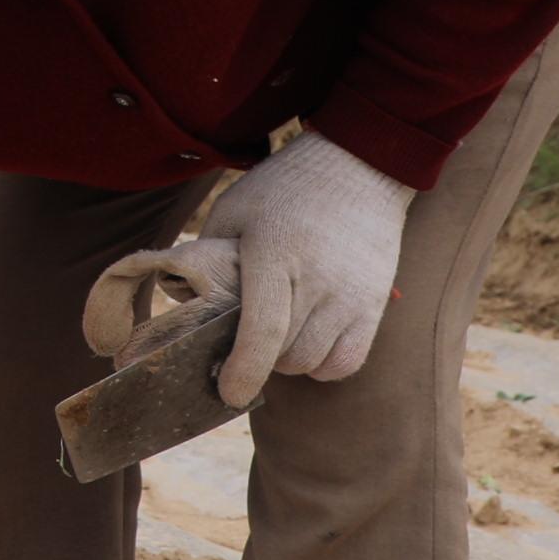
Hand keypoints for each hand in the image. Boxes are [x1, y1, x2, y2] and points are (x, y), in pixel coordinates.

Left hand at [177, 129, 415, 407]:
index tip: (227, 393)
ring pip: (313, 362)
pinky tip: (308, 341)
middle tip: (242, 340)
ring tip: (276, 334)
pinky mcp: (375, 304)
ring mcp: (351, 295)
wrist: (358, 166)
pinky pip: (347, 361)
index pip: (262, 330)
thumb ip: (209, 257)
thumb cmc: (284, 189)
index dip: (243, 371)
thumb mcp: (233, 210)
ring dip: (287, 361)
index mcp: (273, 253)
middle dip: (256, 359)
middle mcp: (317, 279)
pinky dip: (324, 364)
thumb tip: (183, 301)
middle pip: (284, 354)